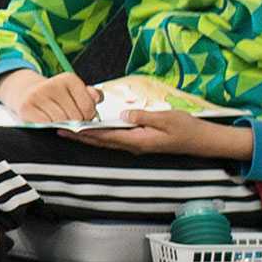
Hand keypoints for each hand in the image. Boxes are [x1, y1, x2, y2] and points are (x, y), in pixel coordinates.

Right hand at [0, 69, 99, 124]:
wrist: (26, 93)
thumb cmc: (56, 97)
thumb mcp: (74, 92)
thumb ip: (90, 95)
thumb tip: (97, 98)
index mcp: (68, 78)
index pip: (87, 107)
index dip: (88, 117)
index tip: (82, 117)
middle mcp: (52, 84)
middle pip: (75, 117)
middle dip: (75, 124)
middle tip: (70, 123)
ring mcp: (37, 95)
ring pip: (60, 122)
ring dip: (62, 127)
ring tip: (59, 123)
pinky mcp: (26, 107)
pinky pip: (45, 125)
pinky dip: (48, 128)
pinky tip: (48, 124)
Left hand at [77, 106, 253, 160]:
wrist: (202, 140)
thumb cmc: (187, 128)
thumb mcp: (166, 118)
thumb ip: (143, 117)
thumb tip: (122, 115)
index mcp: (137, 140)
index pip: (105, 137)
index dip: (85, 133)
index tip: (68, 129)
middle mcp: (134, 146)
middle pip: (101, 142)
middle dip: (80, 137)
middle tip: (59, 130)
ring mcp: (137, 145)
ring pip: (107, 142)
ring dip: (89, 137)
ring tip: (71, 131)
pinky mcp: (141, 142)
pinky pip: (116, 140)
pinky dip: (102, 135)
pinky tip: (94, 131)